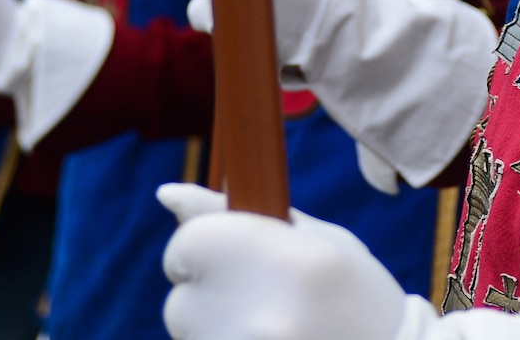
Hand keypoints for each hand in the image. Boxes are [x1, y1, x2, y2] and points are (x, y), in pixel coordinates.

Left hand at [160, 184, 412, 339]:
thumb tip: (165, 194)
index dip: (205, 250)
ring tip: (275, 328)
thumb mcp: (312, 237)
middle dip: (210, 297)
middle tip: (267, 301)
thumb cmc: (355, 292)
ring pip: (192, 337)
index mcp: (279, 256)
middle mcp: (256, 311)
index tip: (235, 257)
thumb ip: (233, 212)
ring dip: (218, 329)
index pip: (187, 246)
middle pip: (182, 301)